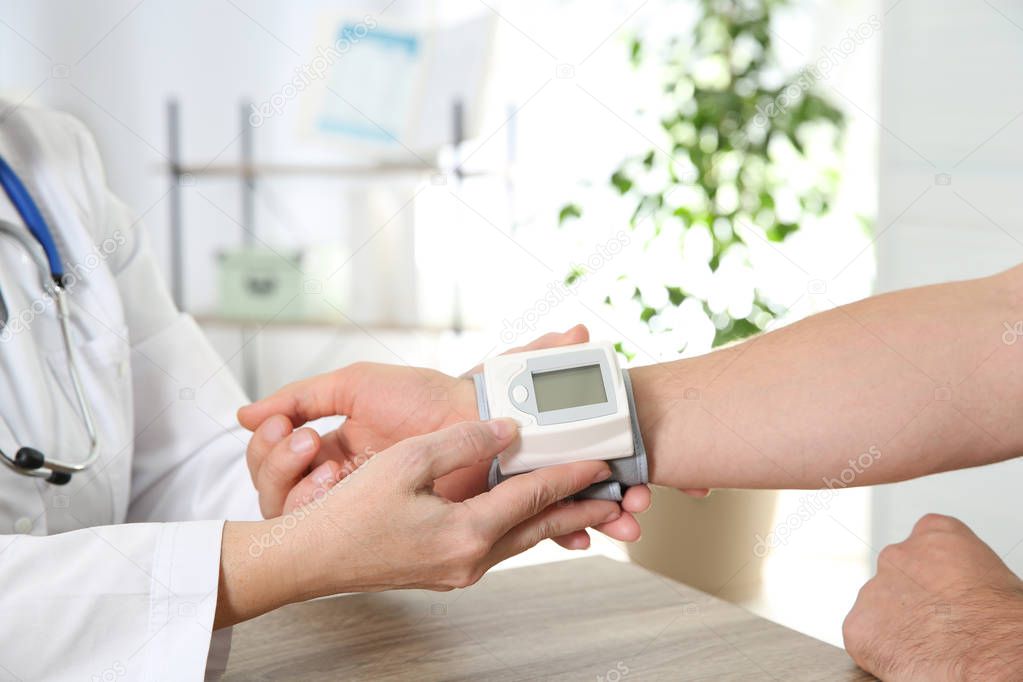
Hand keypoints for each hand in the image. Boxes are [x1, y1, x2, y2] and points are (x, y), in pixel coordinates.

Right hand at [216, 420, 621, 626]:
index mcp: (467, 530)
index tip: (600, 460)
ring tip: (587, 509)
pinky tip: (527, 520)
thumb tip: (507, 431)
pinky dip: (522, 530)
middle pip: (541, 527)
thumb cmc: (348, 511)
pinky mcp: (446, 572)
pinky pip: (498, 547)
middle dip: (582, 509)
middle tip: (618, 497)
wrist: (311, 558)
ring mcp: (458, 570)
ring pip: (522, 540)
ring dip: (555, 522)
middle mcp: (470, 558)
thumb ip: (464, 442)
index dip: (571, 474)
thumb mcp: (407, 462)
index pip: (534, 496)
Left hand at [843, 514, 1022, 680]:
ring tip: (930, 647)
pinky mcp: (858, 626)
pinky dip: (882, 652)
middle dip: (911, 601)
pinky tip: (911, 660)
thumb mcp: (992, 577)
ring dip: (897, 627)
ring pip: (878, 609)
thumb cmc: (1002, 621)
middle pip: (896, 578)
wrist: (991, 655)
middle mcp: (896, 555)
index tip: (947, 597)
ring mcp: (872, 589)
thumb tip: (957, 590)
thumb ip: (959, 573)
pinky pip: (865, 640)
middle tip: (938, 627)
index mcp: (933, 534)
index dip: (934, 578)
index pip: (921, 547)